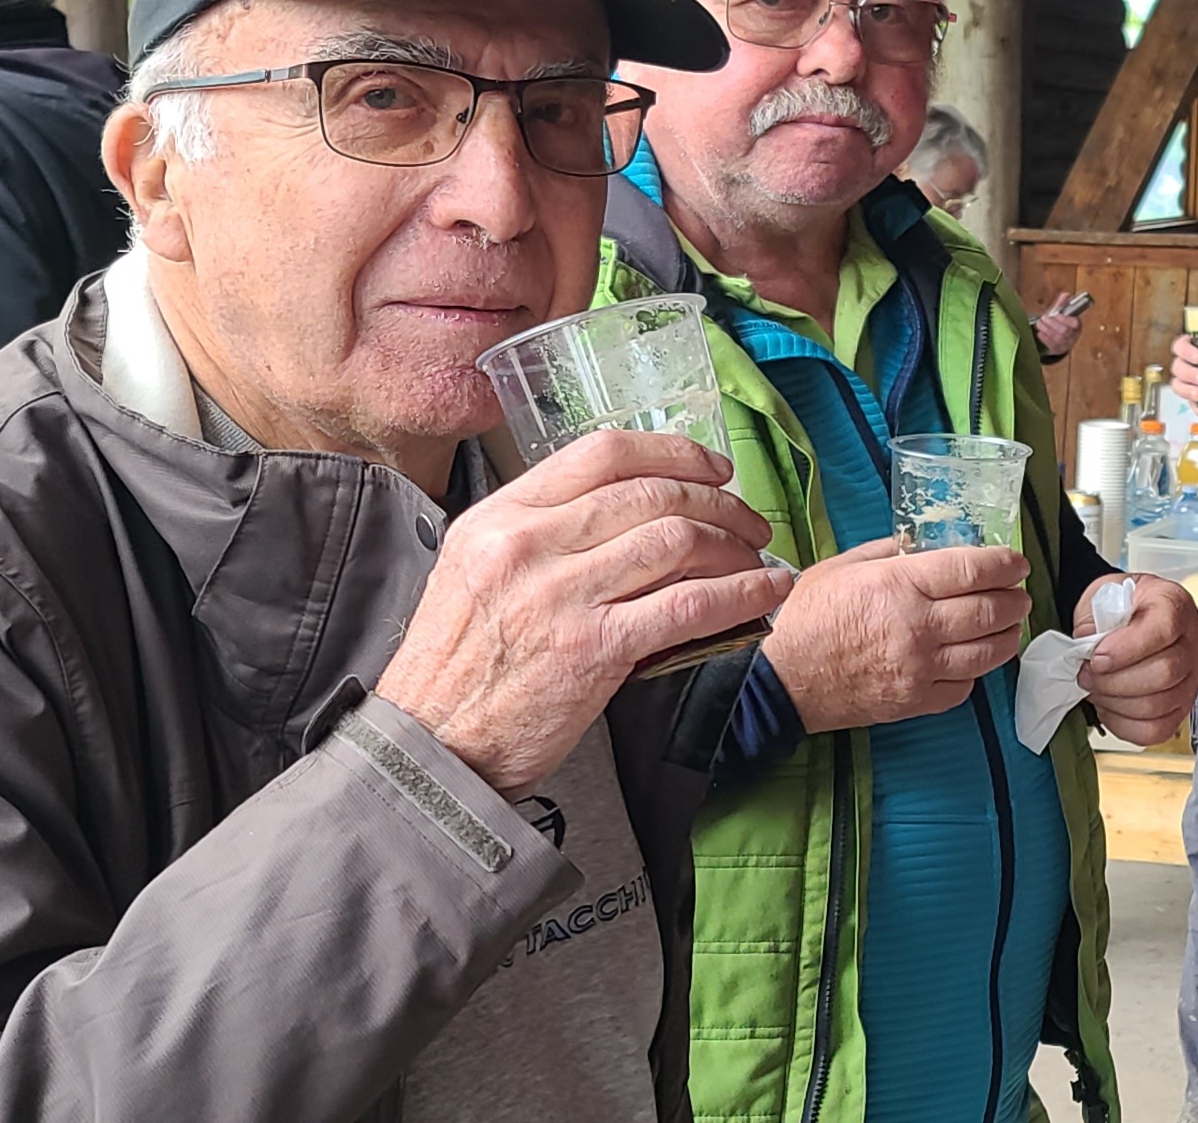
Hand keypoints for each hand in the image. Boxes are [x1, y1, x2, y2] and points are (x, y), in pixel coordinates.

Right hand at [375, 431, 790, 798]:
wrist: (431, 745)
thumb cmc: (459, 666)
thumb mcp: (477, 572)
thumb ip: (542, 534)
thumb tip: (631, 513)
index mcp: (498, 517)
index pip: (601, 453)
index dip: (672, 452)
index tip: (711, 467)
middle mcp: (526, 545)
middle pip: (650, 493)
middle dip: (718, 501)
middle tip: (747, 521)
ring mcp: (560, 596)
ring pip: (676, 539)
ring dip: (734, 546)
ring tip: (755, 559)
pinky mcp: (592, 650)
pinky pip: (688, 605)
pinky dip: (741, 593)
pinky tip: (766, 593)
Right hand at [759, 538, 1035, 732]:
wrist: (785, 683)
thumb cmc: (809, 621)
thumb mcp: (840, 568)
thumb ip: (886, 552)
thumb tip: (922, 543)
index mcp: (898, 586)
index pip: (970, 570)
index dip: (1003, 563)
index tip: (1017, 562)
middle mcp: (917, 627)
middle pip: (989, 611)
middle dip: (1015, 599)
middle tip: (1020, 593)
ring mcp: (921, 668)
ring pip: (988, 652)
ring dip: (1008, 635)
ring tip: (1010, 624)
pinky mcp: (918, 701)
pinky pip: (965, 686)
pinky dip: (977, 671)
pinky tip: (974, 658)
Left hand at [1032, 302, 1086, 356]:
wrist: (1064, 342)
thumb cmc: (1064, 325)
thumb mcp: (1065, 314)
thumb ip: (1064, 304)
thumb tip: (1065, 294)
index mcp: (1077, 325)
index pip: (1075, 323)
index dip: (1065, 319)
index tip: (1057, 315)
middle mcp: (1073, 335)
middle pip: (1064, 330)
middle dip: (1052, 323)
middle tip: (1044, 318)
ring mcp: (1066, 344)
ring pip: (1056, 337)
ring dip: (1046, 329)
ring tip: (1039, 323)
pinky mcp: (1058, 349)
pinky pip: (1050, 344)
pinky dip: (1044, 337)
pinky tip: (1040, 332)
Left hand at [1073, 573, 1197, 744]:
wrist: (1128, 616)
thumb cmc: (1119, 605)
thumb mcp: (1102, 596)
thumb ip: (1094, 619)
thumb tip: (1086, 650)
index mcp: (1174, 605)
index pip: (1163, 631)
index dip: (1125, 650)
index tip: (1097, 656)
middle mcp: (1191, 642)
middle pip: (1164, 674)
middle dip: (1113, 681)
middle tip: (1087, 674)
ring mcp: (1191, 678)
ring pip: (1158, 706)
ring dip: (1115, 703)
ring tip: (1095, 689)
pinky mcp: (1181, 708)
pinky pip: (1156, 730)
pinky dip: (1124, 725)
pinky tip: (1110, 706)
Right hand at [1167, 332, 1197, 406]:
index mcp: (1193, 346)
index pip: (1181, 345)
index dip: (1186, 351)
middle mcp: (1187, 363)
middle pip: (1178, 367)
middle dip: (1189, 374)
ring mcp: (1188, 380)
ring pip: (1178, 385)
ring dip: (1188, 391)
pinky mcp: (1194, 395)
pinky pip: (1191, 403)